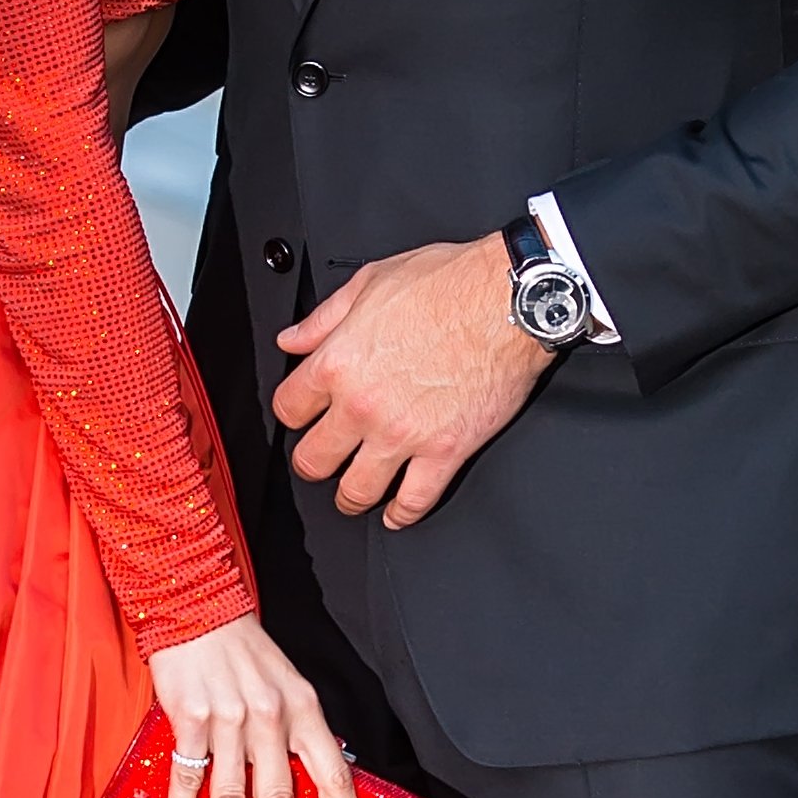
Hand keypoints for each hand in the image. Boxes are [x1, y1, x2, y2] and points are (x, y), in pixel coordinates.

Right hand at [146, 615, 358, 797]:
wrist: (199, 607)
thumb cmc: (245, 651)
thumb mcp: (287, 684)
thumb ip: (298, 730)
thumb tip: (311, 781)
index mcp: (304, 709)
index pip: (334, 775)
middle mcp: (271, 717)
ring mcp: (229, 719)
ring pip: (231, 796)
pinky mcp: (190, 718)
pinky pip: (188, 775)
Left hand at [274, 235, 547, 529]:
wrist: (507, 300)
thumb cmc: (448, 283)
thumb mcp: (371, 282)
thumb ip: (324, 318)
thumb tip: (293, 339)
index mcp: (339, 362)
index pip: (289, 407)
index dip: (294, 413)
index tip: (303, 416)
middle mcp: (363, 405)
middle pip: (313, 459)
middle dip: (312, 462)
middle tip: (320, 461)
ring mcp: (403, 434)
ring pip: (356, 491)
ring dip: (349, 498)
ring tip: (352, 495)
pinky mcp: (445, 451)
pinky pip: (415, 501)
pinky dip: (402, 515)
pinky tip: (396, 514)